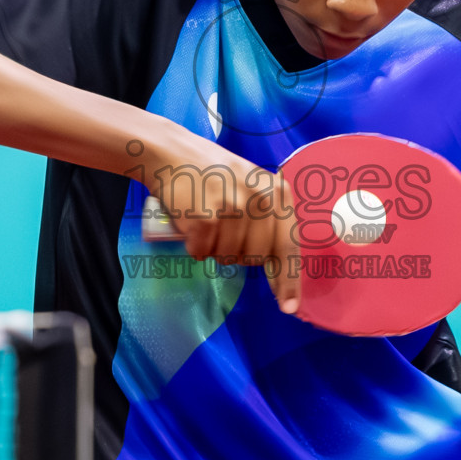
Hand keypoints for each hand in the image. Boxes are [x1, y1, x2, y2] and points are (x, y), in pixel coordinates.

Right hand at [136, 130, 302, 312]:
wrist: (172, 153)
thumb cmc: (213, 174)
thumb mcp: (252, 185)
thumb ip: (268, 218)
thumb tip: (280, 269)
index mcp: (277, 193)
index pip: (288, 246)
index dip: (288, 280)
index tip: (288, 306)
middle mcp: (260, 200)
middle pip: (256, 258)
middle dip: (239, 255)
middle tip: (224, 231)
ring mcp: (233, 209)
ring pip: (228, 258)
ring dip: (214, 249)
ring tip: (207, 222)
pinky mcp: (206, 219)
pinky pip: (202, 253)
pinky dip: (194, 246)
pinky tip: (191, 224)